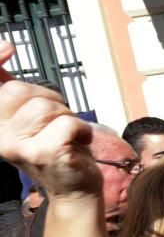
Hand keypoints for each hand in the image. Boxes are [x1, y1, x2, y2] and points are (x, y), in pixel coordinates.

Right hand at [0, 46, 99, 198]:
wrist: (75, 189)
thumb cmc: (59, 149)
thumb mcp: (34, 117)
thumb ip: (16, 90)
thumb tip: (3, 48)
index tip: (8, 47)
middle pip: (21, 89)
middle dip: (49, 100)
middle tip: (58, 123)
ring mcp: (17, 145)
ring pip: (47, 106)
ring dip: (67, 117)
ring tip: (68, 136)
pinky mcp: (42, 152)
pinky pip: (68, 123)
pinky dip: (81, 130)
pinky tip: (78, 144)